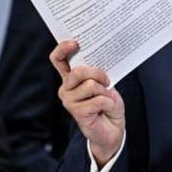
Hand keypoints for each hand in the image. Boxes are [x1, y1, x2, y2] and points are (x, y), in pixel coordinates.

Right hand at [50, 40, 125, 166]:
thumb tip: (95, 60)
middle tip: (106, 81)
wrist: (113, 128)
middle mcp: (66, 88)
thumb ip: (96, 72)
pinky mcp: (77, 113)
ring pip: (90, 85)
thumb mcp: (105, 83)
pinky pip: (98, 100)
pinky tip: (106, 108)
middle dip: (97, 73)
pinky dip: (108, 102)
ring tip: (106, 98)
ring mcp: (69, 101)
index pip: (58, 59)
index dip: (63, 49)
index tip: (75, 43)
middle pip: (78, 71)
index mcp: (70, 77)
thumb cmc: (108, 102)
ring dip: (105, 91)